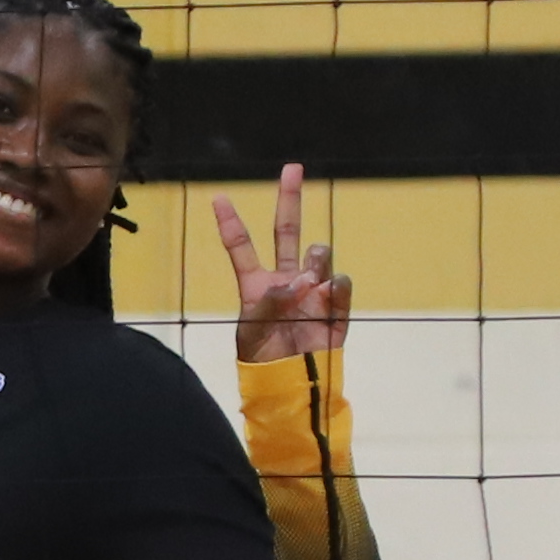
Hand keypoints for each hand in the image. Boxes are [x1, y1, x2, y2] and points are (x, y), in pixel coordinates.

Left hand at [207, 163, 345, 362]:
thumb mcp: (252, 335)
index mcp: (256, 286)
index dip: (230, 223)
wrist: (294, 392)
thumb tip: (301, 283)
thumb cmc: (264, 366)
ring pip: (318, 254)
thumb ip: (270, 304)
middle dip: (289, 199)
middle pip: (287, 233)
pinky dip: (337, 286)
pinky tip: (329, 293)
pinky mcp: (336, 310)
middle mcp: (285, 282)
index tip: (218, 197)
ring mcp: (313, 292)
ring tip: (308, 287)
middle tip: (292, 168)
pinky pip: (341, 285)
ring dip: (314, 260)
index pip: (242, 248)